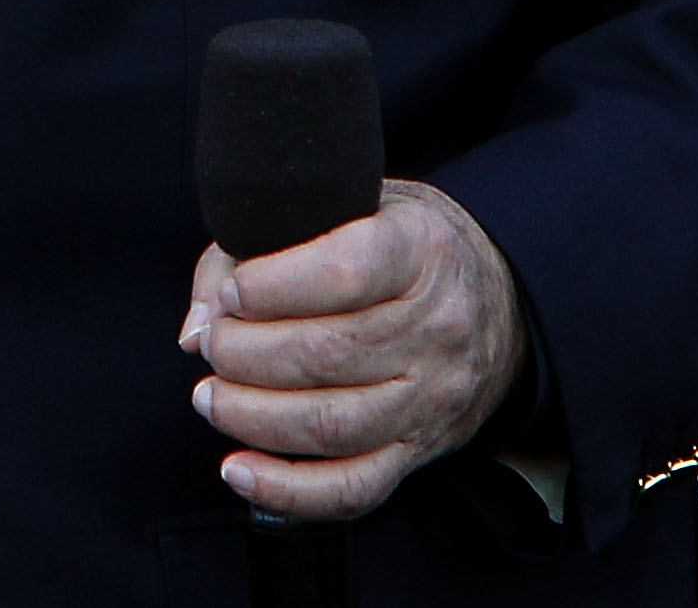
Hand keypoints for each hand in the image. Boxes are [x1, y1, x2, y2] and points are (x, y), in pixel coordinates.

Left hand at [179, 179, 526, 521]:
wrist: (498, 301)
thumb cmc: (399, 246)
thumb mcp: (347, 207)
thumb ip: (260, 246)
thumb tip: (199, 325)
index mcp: (419, 252)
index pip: (343, 273)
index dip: (270, 286)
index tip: (230, 292)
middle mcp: (435, 329)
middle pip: (324, 355)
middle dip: (243, 354)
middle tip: (211, 343)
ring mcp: (431, 398)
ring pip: (331, 425)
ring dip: (252, 417)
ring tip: (210, 396)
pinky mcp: (420, 451)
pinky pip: (353, 488)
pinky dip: (287, 490)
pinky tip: (238, 469)